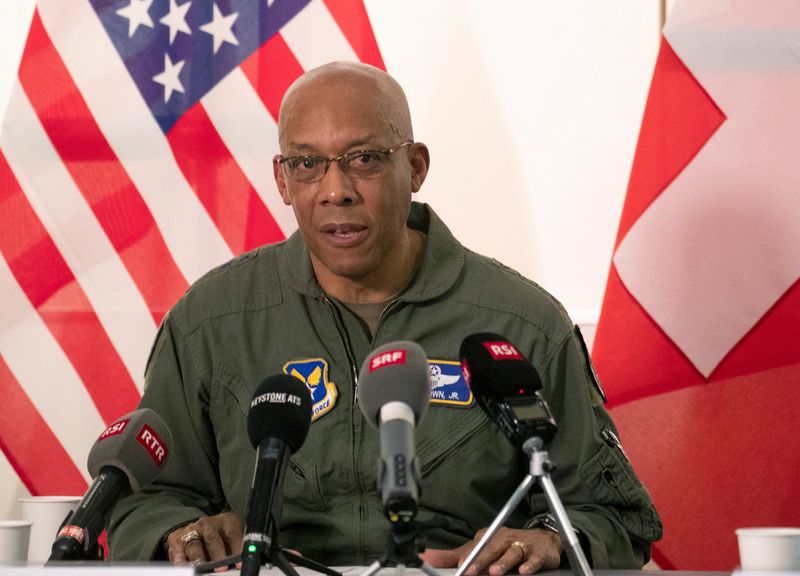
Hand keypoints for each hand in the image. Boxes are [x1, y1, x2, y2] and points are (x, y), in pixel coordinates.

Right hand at [164, 512, 242, 571]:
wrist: (197, 531)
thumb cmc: (221, 537)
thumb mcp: (231, 537)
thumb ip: (235, 548)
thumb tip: (239, 563)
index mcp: (225, 521)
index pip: (232, 533)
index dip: (236, 548)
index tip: (239, 562)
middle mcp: (207, 524)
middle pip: (212, 539)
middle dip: (217, 554)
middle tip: (221, 567)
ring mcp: (191, 532)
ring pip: (195, 547)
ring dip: (199, 559)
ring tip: (202, 568)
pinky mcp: (178, 542)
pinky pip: (179, 554)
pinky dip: (182, 563)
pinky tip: (186, 569)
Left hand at [420, 527, 561, 574]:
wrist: (542, 539)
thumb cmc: (508, 544)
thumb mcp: (481, 548)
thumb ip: (455, 556)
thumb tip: (428, 559)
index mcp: (489, 538)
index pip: (476, 548)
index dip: (468, 558)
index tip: (459, 567)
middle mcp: (504, 539)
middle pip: (491, 549)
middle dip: (481, 560)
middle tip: (470, 571)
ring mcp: (521, 544)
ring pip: (512, 552)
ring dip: (504, 562)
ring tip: (495, 571)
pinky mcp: (538, 552)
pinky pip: (534, 558)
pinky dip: (529, 564)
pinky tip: (524, 570)